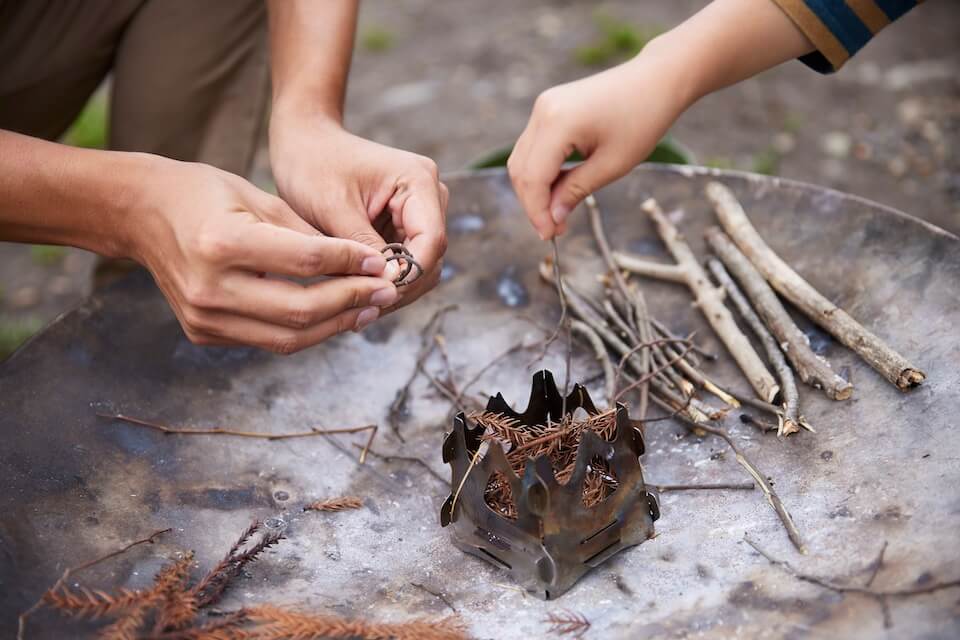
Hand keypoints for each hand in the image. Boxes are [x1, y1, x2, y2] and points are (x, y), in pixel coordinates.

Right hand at [129, 158, 397, 352]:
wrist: (140, 214)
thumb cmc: (205, 195)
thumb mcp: (258, 197)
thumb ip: (308, 234)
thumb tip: (363, 263)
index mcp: (221, 243)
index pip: (305, 262)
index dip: (350, 264)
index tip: (382, 262)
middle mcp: (209, 287)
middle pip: (300, 310)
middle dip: (351, 302)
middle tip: (386, 292)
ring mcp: (203, 317)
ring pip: (288, 337)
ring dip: (335, 325)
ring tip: (369, 308)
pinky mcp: (203, 334)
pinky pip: (268, 340)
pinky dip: (305, 330)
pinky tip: (334, 315)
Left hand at [269, 116, 447, 309]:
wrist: (304, 142)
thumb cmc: (313, 165)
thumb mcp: (333, 209)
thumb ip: (363, 247)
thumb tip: (386, 286)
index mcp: (418, 182)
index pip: (431, 242)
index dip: (408, 275)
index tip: (374, 293)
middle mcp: (428, 196)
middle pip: (430, 258)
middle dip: (400, 285)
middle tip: (361, 305)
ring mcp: (419, 211)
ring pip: (420, 266)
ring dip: (393, 286)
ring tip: (355, 301)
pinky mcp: (405, 224)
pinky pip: (405, 262)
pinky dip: (384, 278)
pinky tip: (356, 289)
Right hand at [507, 40, 690, 239]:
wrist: (656, 79)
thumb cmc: (643, 119)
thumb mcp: (612, 165)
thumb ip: (576, 191)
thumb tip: (553, 218)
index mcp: (557, 123)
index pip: (533, 178)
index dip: (537, 211)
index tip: (550, 236)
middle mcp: (542, 112)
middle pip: (520, 170)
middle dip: (533, 203)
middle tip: (554, 229)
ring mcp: (543, 107)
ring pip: (522, 160)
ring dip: (535, 190)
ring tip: (558, 213)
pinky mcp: (549, 108)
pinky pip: (533, 147)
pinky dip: (541, 172)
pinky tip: (559, 189)